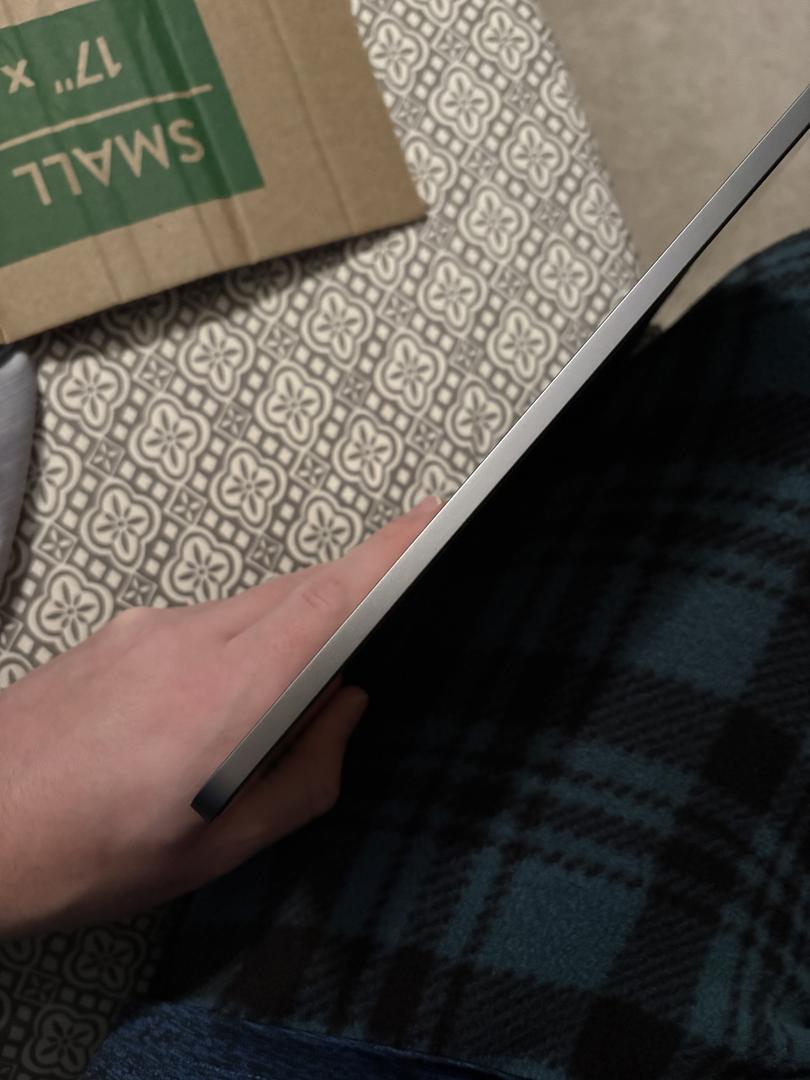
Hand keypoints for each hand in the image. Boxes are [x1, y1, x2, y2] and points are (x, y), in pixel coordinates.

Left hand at [0, 496, 441, 938]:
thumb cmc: (83, 853)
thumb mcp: (214, 848)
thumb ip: (302, 778)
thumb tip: (346, 711)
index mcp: (224, 701)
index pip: (327, 600)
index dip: (389, 553)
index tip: (434, 520)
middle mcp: (188, 643)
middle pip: (300, 590)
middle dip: (354, 592)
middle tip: (387, 617)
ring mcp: (149, 628)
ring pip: (256, 603)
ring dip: (294, 628)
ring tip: (286, 699)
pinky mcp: (124, 630)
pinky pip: (211, 616)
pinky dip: (244, 641)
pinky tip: (221, 701)